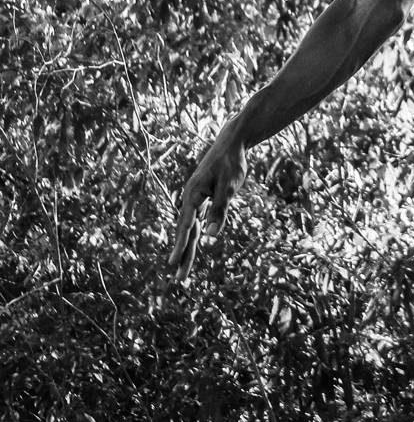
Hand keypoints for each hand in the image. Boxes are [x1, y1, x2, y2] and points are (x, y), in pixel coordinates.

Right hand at [167, 116, 247, 282]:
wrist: (232, 143)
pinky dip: (193, 235)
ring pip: (190, 228)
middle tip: (179, 279)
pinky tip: (191, 245)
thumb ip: (220, 210)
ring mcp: (194, 198)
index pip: (187, 226)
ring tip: (181, 268)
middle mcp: (190, 197)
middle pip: (186, 231)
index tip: (173, 264)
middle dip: (183, 255)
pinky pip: (195, 220)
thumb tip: (211, 236)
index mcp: (193, 195)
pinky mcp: (201, 197)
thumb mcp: (229, 187)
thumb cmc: (232, 163)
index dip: (181, 246)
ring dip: (187, 248)